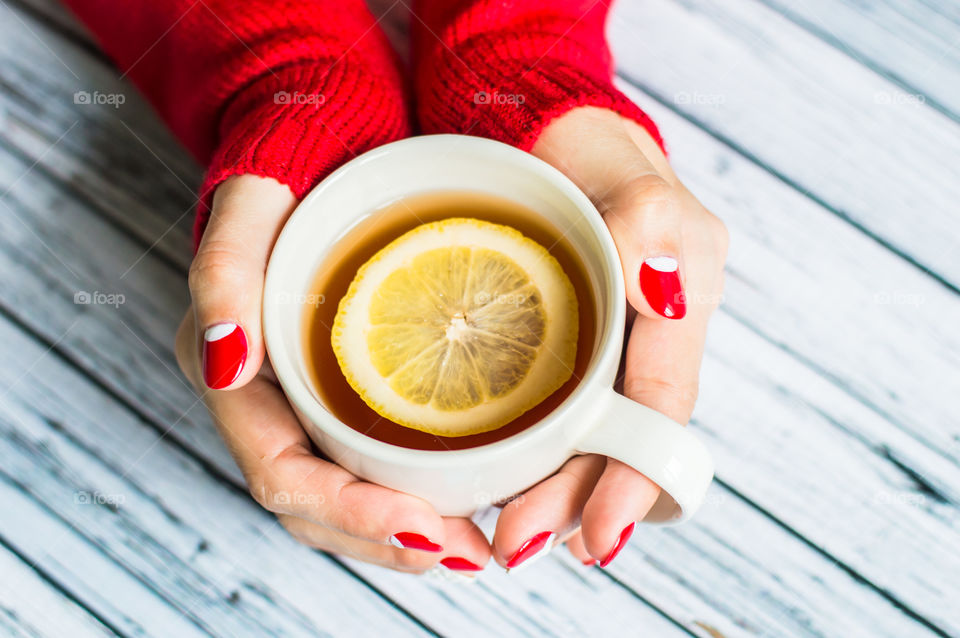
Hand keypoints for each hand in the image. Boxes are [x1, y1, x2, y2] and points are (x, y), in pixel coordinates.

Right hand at [175, 175, 490, 573]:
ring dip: (406, 532)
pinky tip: (467, 497)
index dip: (349, 511)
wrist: (320, 139)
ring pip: (348, 493)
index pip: (283, 471)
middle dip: (387, 540)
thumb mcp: (253, 201)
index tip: (424, 527)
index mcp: (231, 369)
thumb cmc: (287, 167)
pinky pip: (373, 459)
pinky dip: (415, 491)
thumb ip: (224, 271)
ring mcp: (305, 397)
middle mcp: (264, 398)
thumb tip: (223, 362)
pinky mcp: (346, 386)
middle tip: (467, 556)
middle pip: (318, 503)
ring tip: (475, 550)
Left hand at [489, 107, 727, 568]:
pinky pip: (560, 408)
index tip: (597, 538)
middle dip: (574, 499)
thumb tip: (665, 298)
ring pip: (587, 436)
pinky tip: (511, 481)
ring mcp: (606, 344)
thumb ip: (651, 228)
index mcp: (678, 310)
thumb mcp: (630, 179)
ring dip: (555, 490)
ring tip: (510, 531)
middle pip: (619, 441)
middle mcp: (646, 339)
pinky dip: (540, 452)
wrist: (549, 133)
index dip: (633, 479)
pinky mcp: (567, 343)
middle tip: (518, 542)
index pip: (662, 412)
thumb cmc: (592, 152)